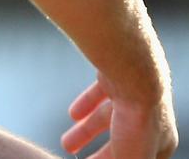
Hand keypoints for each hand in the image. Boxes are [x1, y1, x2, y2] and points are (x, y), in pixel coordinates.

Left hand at [61, 74, 177, 158]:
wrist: (135, 76)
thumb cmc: (138, 123)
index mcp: (162, 141)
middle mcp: (150, 117)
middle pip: (122, 142)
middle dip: (102, 155)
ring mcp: (132, 95)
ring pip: (106, 118)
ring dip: (86, 132)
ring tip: (66, 145)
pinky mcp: (115, 78)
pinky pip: (99, 94)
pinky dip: (86, 105)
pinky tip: (72, 115)